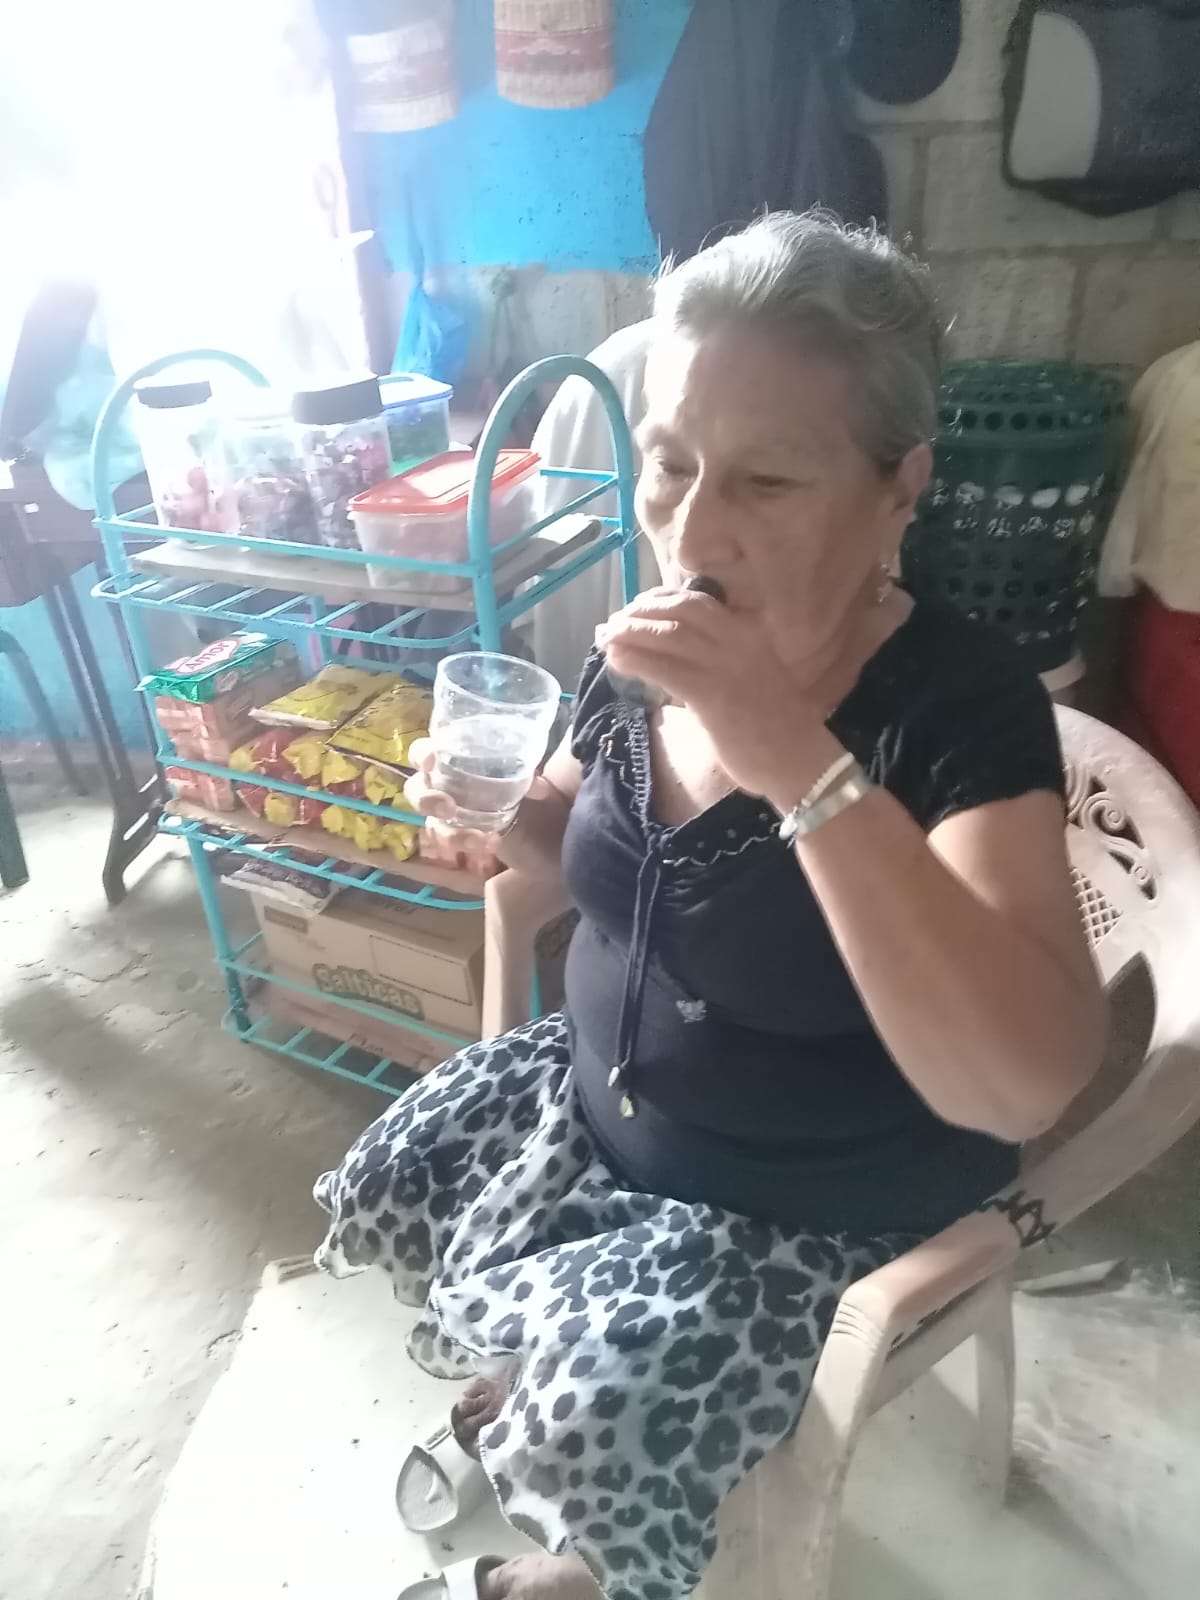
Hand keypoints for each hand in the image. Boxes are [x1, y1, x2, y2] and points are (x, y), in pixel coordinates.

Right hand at [403, 738, 550, 866]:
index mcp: (467, 759)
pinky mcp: (468, 838)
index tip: (432, 760)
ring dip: (449, 831)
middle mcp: (455, 784)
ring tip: (477, 839)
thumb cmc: (552, 793)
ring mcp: (458, 815)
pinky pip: (451, 842)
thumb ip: (535, 773)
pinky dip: (466, 842)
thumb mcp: (546, 775)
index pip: (428, 751)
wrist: (564, 832)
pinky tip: (491, 842)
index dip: (422, 754)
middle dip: (425, 797)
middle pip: (418, 789)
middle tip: (448, 806)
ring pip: (432, 823)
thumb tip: (534, 784)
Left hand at [598, 589, 842, 808]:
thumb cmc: (775, 729)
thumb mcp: (750, 679)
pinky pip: (665, 669)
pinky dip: (636, 660)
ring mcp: (725, 667)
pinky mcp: (712, 695)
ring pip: (668, 635)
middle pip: (678, 610)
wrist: (799, 762)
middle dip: (640, 612)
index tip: (637, 606)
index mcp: (747, 635)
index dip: (660, 600)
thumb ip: (719, 664)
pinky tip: (617, 661)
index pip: (697, 603)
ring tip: (606, 638)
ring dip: (631, 632)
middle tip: (613, 623)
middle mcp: (737, 642)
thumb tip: (676, 662)